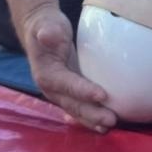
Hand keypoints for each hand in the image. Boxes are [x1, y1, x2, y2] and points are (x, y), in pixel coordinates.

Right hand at [22, 4, 116, 131]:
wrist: (40, 31)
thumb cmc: (46, 26)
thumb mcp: (46, 25)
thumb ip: (48, 31)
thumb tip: (46, 35)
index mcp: (46, 75)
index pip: (67, 85)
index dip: (84, 91)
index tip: (102, 95)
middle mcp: (52, 88)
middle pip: (73, 104)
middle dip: (92, 113)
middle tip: (111, 120)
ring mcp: (60, 92)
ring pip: (77, 110)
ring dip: (92, 119)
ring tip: (110, 126)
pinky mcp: (68, 91)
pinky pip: (79, 106)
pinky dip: (90, 116)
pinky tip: (102, 125)